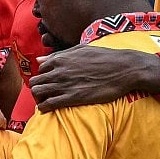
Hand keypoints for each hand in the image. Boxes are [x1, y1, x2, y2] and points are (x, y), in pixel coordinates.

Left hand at [29, 46, 158, 111]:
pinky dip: (45, 107)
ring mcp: (65, 84)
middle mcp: (59, 71)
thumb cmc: (105, 58)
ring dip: (39, 99)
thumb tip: (40, 60)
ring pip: (38, 93)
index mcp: (61, 59)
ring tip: (47, 102)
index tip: (50, 82)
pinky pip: (48, 104)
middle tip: (46, 94)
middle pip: (35, 82)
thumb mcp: (81, 50)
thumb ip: (59, 55)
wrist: (124, 69)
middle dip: (38, 88)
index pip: (40, 69)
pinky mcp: (72, 98)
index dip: (44, 76)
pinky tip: (50, 109)